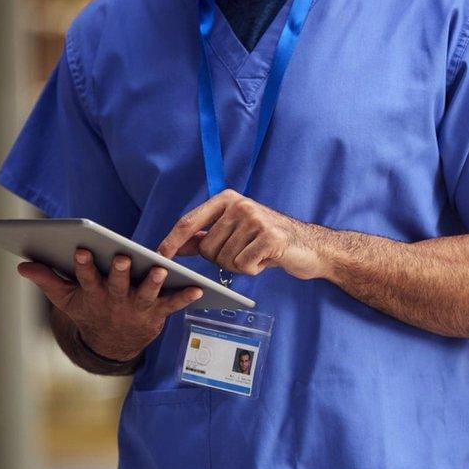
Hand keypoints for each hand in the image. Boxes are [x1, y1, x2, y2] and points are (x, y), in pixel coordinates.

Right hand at [17, 249, 202, 361]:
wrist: (113, 344)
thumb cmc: (91, 311)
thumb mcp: (67, 299)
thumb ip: (48, 280)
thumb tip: (22, 266)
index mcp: (93, 294)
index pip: (86, 278)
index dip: (84, 265)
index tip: (82, 250)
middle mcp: (115, 300)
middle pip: (117, 285)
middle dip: (119, 272)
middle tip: (122, 257)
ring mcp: (137, 308)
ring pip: (145, 294)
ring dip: (153, 283)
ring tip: (159, 270)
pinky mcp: (157, 314)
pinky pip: (172, 305)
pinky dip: (185, 298)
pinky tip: (198, 288)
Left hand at [158, 189, 327, 279]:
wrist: (309, 246)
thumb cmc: (268, 240)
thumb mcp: (234, 232)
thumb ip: (205, 236)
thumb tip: (174, 246)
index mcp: (227, 199)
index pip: (189, 221)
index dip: (172, 241)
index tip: (159, 256)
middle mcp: (240, 205)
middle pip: (207, 248)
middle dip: (221, 259)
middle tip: (243, 253)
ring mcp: (256, 219)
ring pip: (224, 259)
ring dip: (239, 265)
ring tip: (256, 254)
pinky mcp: (269, 237)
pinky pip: (243, 266)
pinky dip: (252, 269)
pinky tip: (265, 260)